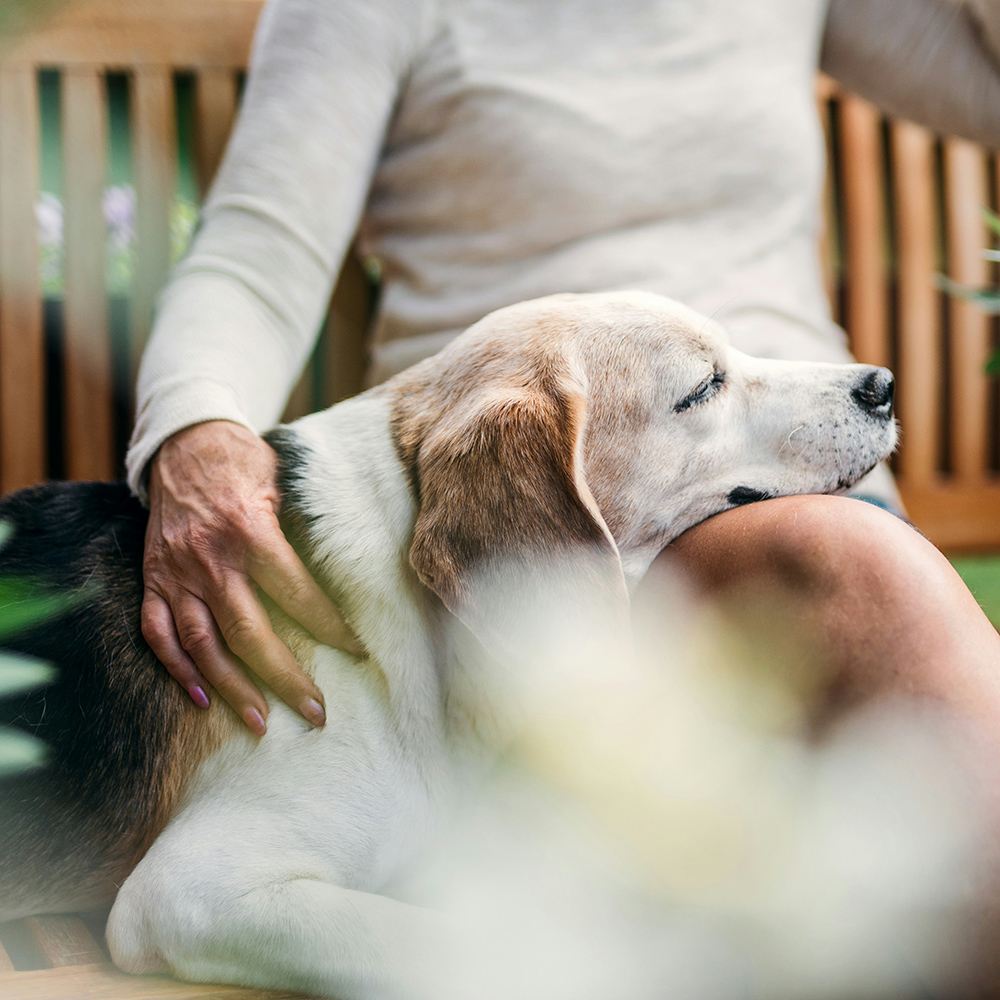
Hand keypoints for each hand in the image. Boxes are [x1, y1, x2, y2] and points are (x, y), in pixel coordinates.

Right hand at [141, 420, 360, 734]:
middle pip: (249, 633)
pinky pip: (158, 633)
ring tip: (260, 723)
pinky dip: (177, 670)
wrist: (183, 443)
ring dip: (232, 688)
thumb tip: (346, 576)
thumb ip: (303, 530)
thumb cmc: (244, 462)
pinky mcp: (153, 580)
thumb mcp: (283, 483)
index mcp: (251, 531)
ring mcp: (176, 573)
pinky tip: (202, 699)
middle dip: (285, 678)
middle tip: (315, 712)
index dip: (329, 627)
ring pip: (202, 644)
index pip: (297, 593)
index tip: (356, 653)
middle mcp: (210, 559)